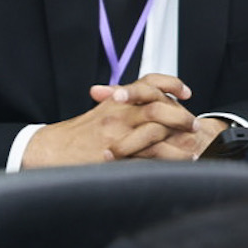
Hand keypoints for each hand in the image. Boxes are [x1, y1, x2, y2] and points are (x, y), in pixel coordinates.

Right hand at [22, 75, 196, 167]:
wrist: (52, 149)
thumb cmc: (77, 134)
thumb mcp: (101, 111)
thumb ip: (122, 104)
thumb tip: (149, 103)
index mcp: (117, 100)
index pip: (149, 83)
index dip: (171, 84)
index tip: (185, 93)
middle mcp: (119, 113)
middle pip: (159, 106)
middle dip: (181, 116)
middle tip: (194, 125)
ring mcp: (118, 134)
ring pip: (158, 132)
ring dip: (181, 142)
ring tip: (194, 149)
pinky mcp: (117, 155)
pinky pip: (150, 157)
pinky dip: (170, 161)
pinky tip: (180, 164)